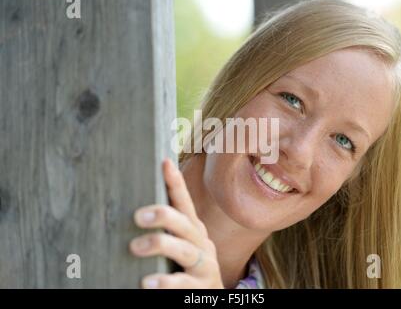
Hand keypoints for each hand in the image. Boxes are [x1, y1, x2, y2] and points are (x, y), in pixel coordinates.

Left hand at [129, 158, 223, 288]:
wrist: (210, 296)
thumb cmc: (188, 266)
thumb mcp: (181, 244)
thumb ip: (166, 229)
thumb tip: (132, 210)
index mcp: (193, 229)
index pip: (184, 202)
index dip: (176, 183)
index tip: (165, 163)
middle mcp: (201, 242)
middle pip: (185, 223)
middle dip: (163, 215)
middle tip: (138, 216)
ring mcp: (204, 265)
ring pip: (185, 250)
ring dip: (161, 245)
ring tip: (135, 247)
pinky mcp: (200, 287)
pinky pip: (183, 283)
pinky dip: (165, 283)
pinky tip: (147, 283)